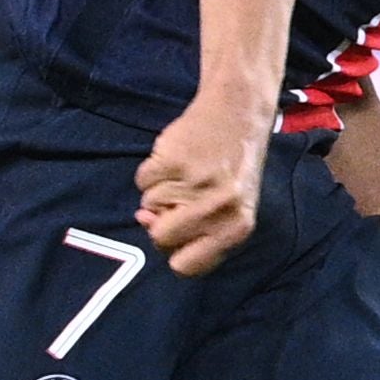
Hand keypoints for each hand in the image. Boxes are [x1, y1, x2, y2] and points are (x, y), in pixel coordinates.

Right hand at [135, 98, 268, 276]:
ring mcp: (195, 183)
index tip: (180, 235)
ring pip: (149, 205)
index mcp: (238, 227)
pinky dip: (152, 171)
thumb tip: (145, 221)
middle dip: (161, 221)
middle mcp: (220, 208)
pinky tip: (176, 158)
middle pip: (161, 238)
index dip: (176, 252)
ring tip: (186, 172)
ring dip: (159, 191)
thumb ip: (195, 229)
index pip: (189, 266)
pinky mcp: (173, 159)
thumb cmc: (233, 168)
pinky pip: (142, 180)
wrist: (237, 112)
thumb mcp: (230, 207)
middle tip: (181, 198)